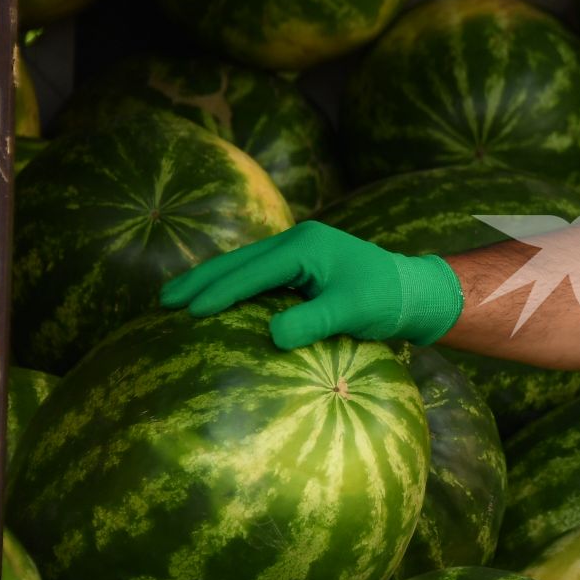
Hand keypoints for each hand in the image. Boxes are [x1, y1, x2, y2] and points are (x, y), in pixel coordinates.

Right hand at [160, 220, 463, 350]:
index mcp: (305, 246)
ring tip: (178, 299)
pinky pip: (259, 275)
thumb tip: (273, 336)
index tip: (189, 311)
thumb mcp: (351, 311)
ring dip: (213, 281)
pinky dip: (234, 286)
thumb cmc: (386, 299)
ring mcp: (300, 252)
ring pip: (246, 266)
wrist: (414, 291)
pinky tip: (217, 301)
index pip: (252, 271)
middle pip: (239, 261)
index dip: (220, 291)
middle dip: (202, 280)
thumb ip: (313, 321)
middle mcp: (298, 242)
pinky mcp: (303, 266)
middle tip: (164, 301)